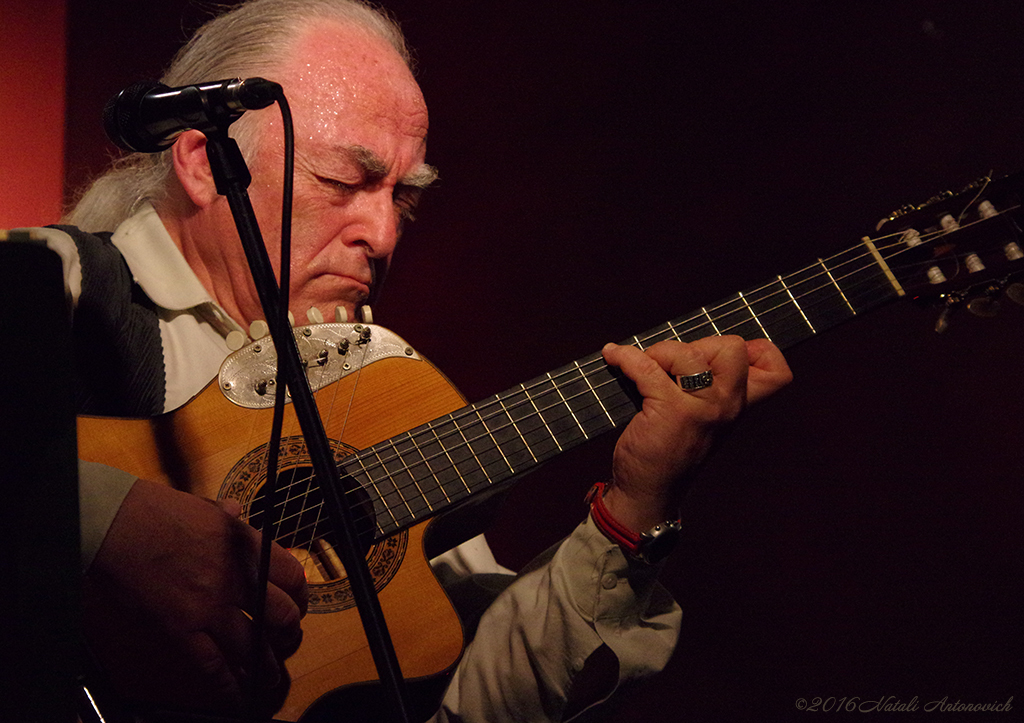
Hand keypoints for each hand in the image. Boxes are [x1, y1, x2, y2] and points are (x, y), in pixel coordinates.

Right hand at [83, 478, 307, 710]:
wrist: (117, 523)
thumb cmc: (158, 511)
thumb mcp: (209, 508)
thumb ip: (230, 518)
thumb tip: (238, 511)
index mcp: (247, 545)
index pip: (293, 576)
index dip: (300, 595)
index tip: (298, 603)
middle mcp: (236, 577)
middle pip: (282, 614)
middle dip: (288, 631)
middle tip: (286, 638)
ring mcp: (210, 605)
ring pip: (254, 646)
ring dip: (266, 665)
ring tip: (270, 674)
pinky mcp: (182, 628)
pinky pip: (214, 665)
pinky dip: (229, 684)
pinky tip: (238, 692)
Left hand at [600, 336, 791, 530]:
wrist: (649, 492)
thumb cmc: (671, 449)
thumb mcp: (705, 420)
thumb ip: (712, 389)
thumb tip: (688, 346)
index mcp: (739, 406)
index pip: (777, 373)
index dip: (755, 350)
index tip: (717, 356)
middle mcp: (728, 406)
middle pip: (732, 348)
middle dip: (697, 343)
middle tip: (672, 365)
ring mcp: (702, 409)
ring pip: (689, 353)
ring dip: (660, 352)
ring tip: (643, 366)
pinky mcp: (671, 412)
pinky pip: (648, 367)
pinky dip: (626, 358)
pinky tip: (614, 357)